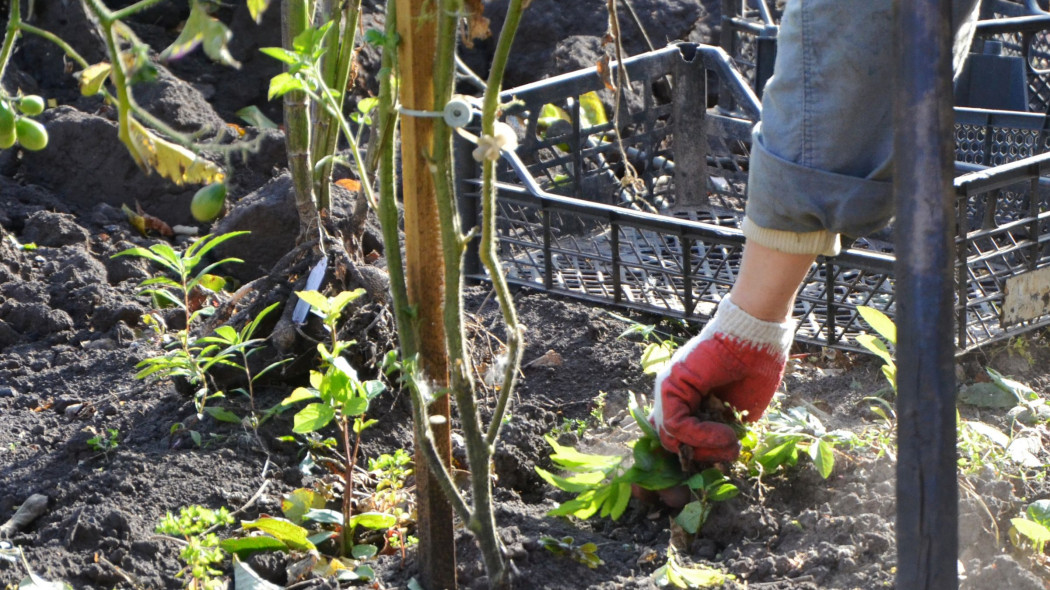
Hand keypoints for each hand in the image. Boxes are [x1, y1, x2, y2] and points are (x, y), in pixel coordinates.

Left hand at [651, 297, 792, 462]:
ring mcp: (670, 389)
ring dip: (704, 449)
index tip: (728, 453)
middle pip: (674, 441)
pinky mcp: (670, 384)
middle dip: (704, 455)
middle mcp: (676, 395)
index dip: (705, 452)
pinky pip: (675, 424)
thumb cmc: (755, 368)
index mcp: (692, 400)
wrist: (757, 337)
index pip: (683, 437)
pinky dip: (699, 436)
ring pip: (671, 436)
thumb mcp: (740, 409)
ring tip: (730, 442)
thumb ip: (724, 429)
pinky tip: (725, 434)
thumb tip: (718, 451)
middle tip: (729, 451)